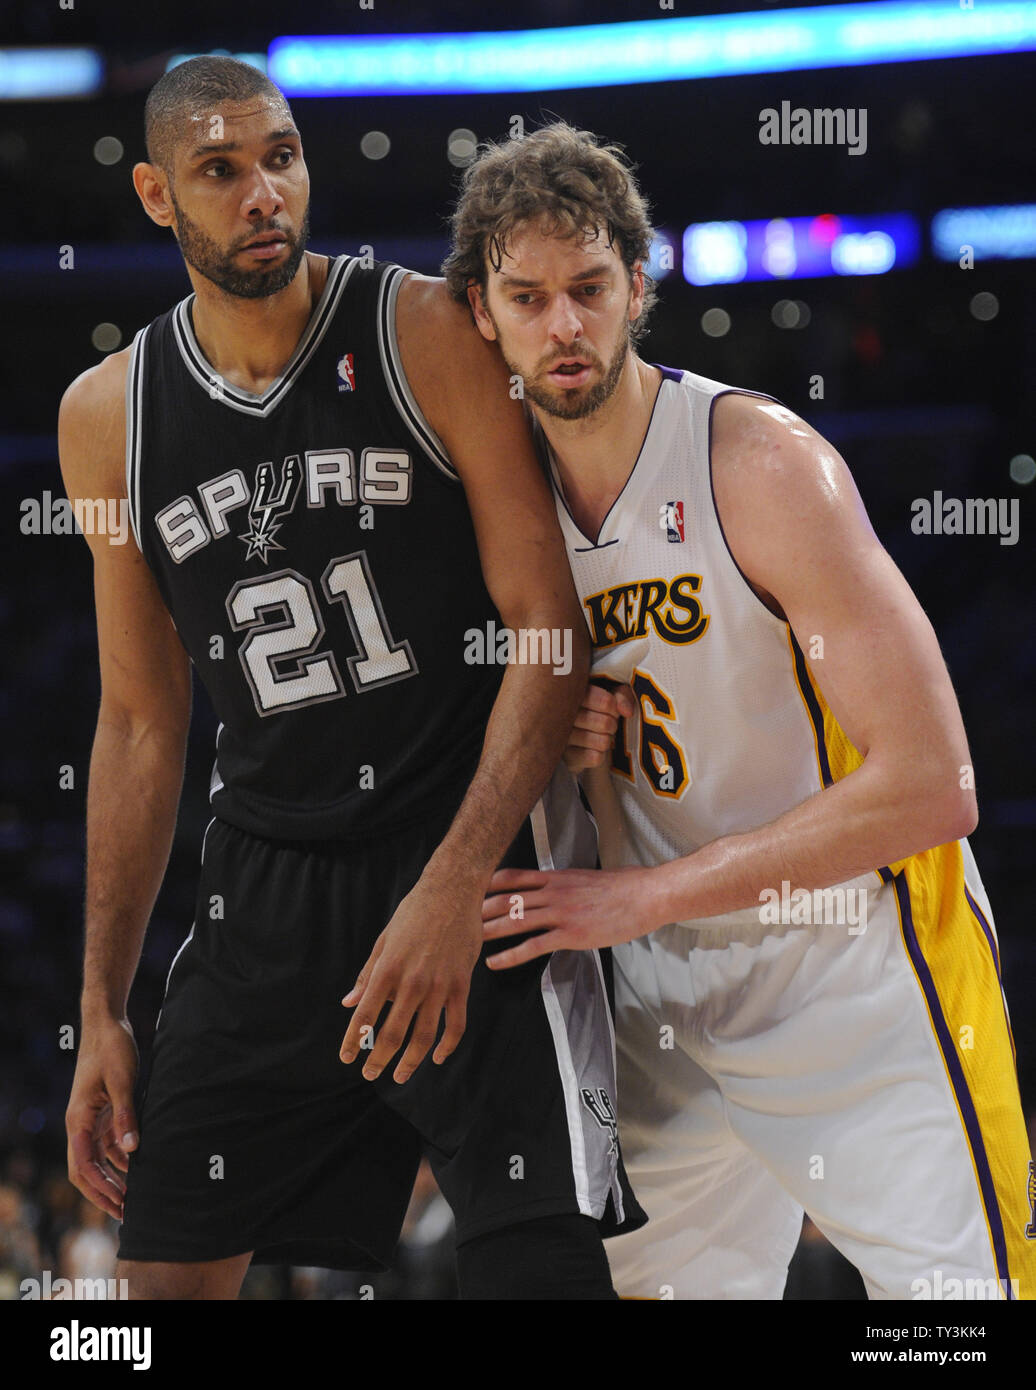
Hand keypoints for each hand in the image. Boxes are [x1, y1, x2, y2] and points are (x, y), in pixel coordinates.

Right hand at [65, 1015, 138, 1219]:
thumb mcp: (122, 1081)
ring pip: (98, 1160)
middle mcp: (80, 1124)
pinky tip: (137, 1168)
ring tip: (134, 1199)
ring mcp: (91, 1118)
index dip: (100, 1188)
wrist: (107, 1023)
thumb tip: (132, 1151)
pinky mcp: (103, 1111)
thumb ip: (126, 1116)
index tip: (119, 1203)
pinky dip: (120, 1159)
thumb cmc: (112, 1048)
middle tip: (126, 1213)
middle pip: (86, 1170)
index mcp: (78, 1120)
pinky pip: (108, 1144)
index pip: (83, 1166)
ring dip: (113, 1179)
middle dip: (104, 1193)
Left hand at [340, 878, 482, 1084]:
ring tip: (400, 1075)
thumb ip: (367, 975)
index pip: (364, 1016)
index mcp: (387, 970)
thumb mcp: (384, 941)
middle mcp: (411, 982)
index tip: (346, 1059)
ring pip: (425, 1036)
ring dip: (411, 1061)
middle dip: (379, 1060)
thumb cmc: (413, 914)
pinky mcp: (461, 984)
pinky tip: (438, 1057)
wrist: (452, 892)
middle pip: (393, 1034)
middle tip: (370, 1074)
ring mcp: (439, 985)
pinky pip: (456, 1024)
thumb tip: (348, 1003)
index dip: (353, 1041)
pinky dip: (448, 1046)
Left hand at [482, 865, 664, 968]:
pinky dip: (510, 955)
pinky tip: (495, 962)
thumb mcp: (586, 878)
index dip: (489, 884)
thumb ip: (565, 883)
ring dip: (487, 931)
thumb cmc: (622, 887)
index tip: (470, 891)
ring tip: (466, 942)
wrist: (645, 895)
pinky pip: (533, 946)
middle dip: (480, 909)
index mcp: (557, 877)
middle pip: (507, 898)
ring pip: (514, 921)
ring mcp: (560, 913)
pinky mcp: (570, 934)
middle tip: (457, 918)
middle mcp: (553, 892)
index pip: (514, 876)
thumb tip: (554, 887)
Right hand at [564, 680, 636, 772]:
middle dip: (613, 725)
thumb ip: (622, 695)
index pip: (606, 702)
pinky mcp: (567, 759)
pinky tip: (591, 749)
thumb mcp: (613, 695)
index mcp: (573, 693)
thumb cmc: (599, 710)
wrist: (583, 735)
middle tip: (607, 725)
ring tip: (598, 736)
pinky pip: (596, 758)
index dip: (616, 708)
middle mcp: (563, 714)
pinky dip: (600, 755)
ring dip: (606, 740)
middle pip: (605, 724)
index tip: (612, 709)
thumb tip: (627, 712)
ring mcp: (563, 738)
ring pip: (602, 742)